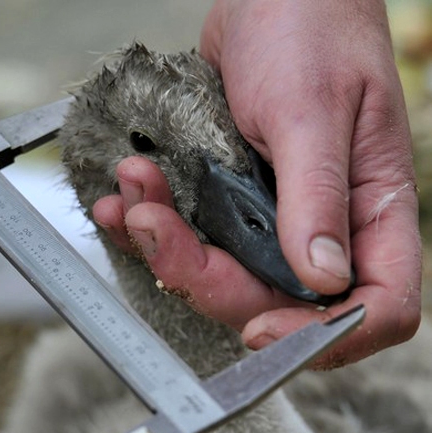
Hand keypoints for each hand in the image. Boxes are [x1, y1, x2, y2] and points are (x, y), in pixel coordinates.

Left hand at [93, 0, 420, 368]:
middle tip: (154, 229)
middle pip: (272, 297)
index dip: (325, 334)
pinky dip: (151, 221)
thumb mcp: (314, 111)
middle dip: (203, 276)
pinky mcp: (229, 198)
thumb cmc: (312, 30)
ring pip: (219, 270)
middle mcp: (323, 223)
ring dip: (165, 244)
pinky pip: (189, 232)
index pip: (376, 304)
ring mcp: (272, 215)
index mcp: (370, 210)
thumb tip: (324, 279)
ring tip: (133, 193)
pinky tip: (124, 197)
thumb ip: (317, 197)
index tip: (261, 323)